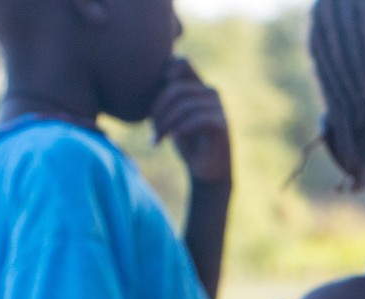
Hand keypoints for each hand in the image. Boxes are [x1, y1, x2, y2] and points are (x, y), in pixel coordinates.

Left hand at [151, 58, 231, 183]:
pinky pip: (197, 119)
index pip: (183, 62)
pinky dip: (180, 129)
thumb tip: (143, 79)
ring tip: (156, 138)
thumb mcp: (171, 117)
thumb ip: (164, 99)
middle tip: (152, 128)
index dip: (167, 69)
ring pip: (185, 105)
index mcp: (198, 86)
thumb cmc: (186, 142)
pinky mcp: (222, 123)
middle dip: (159, 108)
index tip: (156, 92)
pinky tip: (173, 138)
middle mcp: (210, 92)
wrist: (205, 170)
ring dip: (166, 123)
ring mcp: (218, 106)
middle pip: (178, 87)